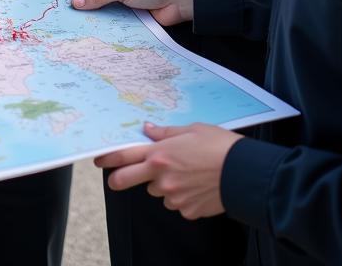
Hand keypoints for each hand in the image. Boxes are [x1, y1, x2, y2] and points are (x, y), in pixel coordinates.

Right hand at [71, 0, 193, 25]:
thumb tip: (77, 2)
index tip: (71, 4)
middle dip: (87, 5)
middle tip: (74, 18)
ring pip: (107, 9)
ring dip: (99, 17)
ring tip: (85, 27)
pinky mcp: (134, 14)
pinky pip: (117, 20)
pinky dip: (110, 25)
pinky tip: (102, 32)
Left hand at [95, 123, 241, 218]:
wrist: (243, 173)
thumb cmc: (219, 146)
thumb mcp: (191, 130)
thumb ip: (166, 133)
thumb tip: (147, 129)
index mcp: (160, 154)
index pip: (125, 156)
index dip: (108, 158)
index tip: (98, 159)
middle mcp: (162, 177)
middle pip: (127, 181)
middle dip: (119, 179)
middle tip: (119, 177)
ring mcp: (173, 196)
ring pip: (157, 191)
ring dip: (162, 184)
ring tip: (184, 172)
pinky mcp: (187, 211)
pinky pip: (177, 203)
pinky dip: (182, 196)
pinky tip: (196, 185)